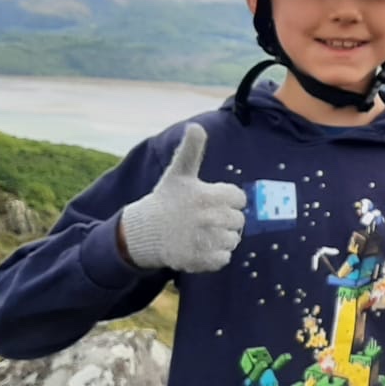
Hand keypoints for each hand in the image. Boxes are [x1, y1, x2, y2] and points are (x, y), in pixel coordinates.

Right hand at [118, 124, 246, 272]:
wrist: (144, 232)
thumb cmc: (167, 199)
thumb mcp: (178, 173)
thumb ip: (191, 150)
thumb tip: (195, 125)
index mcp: (208, 195)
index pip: (239, 198)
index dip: (227, 200)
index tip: (208, 200)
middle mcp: (208, 218)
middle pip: (239, 221)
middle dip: (225, 219)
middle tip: (203, 218)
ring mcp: (205, 240)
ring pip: (233, 240)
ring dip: (221, 238)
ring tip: (201, 232)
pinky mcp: (200, 260)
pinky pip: (224, 259)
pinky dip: (215, 255)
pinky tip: (199, 246)